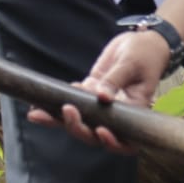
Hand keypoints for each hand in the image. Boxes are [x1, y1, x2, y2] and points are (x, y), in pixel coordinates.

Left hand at [28, 28, 170, 150]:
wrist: (143, 41)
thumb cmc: (146, 53)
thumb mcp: (131, 64)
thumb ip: (115, 80)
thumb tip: (102, 96)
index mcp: (135, 111)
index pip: (124, 138)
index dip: (111, 141)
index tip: (99, 130)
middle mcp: (118, 114)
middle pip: (95, 132)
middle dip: (77, 127)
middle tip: (65, 111)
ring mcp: (102, 105)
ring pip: (81, 120)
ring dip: (58, 119)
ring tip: (37, 114)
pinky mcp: (92, 92)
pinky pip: (75, 102)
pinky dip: (59, 102)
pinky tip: (44, 101)